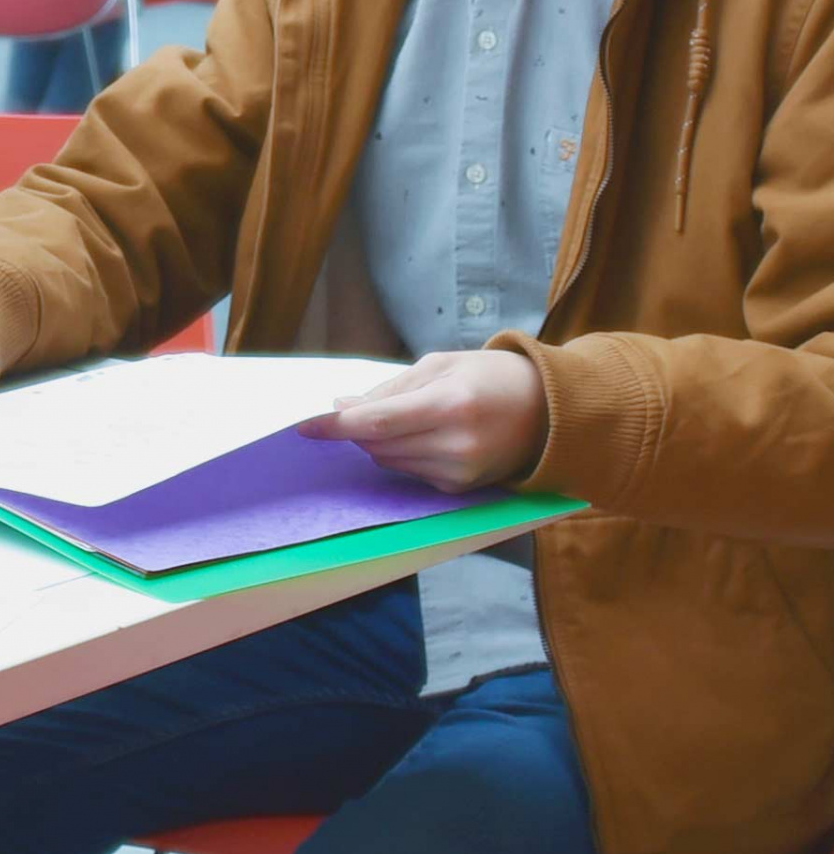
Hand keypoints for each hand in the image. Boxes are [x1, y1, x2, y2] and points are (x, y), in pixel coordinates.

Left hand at [298, 351, 548, 492]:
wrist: (549, 410)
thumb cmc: (491, 376)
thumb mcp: (441, 365)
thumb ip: (391, 388)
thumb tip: (344, 406)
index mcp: (449, 405)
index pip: (378, 422)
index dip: (337, 426)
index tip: (305, 425)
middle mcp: (455, 445)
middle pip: (379, 445)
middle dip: (357, 429)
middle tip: (354, 409)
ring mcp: (460, 472)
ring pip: (390, 461)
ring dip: (380, 441)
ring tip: (406, 417)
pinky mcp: (461, 488)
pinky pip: (411, 472)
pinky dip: (404, 454)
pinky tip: (424, 435)